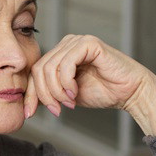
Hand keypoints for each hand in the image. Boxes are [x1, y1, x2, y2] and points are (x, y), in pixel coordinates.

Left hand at [23, 34, 155, 136]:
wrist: (129, 92)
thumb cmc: (102, 92)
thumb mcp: (66, 96)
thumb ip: (48, 94)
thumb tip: (25, 104)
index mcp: (58, 55)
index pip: (34, 72)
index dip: (30, 94)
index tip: (30, 114)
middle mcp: (65, 44)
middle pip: (39, 70)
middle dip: (44, 95)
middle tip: (57, 110)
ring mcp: (76, 41)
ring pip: (50, 68)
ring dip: (56, 91)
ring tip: (69, 102)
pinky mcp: (88, 43)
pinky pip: (65, 63)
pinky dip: (66, 82)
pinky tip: (75, 92)